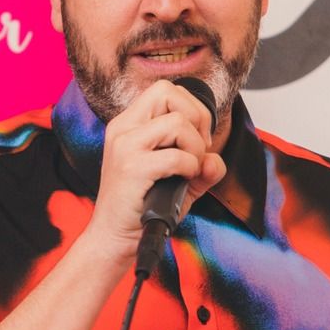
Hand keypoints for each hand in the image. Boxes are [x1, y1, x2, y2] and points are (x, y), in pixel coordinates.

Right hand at [82, 81, 226, 264]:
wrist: (113, 238)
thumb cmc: (141, 208)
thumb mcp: (178, 182)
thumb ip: (202, 168)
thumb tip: (215, 160)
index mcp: (129, 125)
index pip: (165, 90)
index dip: (192, 109)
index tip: (198, 139)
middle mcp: (124, 129)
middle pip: (169, 93)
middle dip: (198, 118)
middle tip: (197, 149)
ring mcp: (125, 147)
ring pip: (177, 121)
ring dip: (195, 146)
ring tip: (190, 167)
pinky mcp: (131, 168)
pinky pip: (175, 156)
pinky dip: (189, 167)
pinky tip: (184, 180)